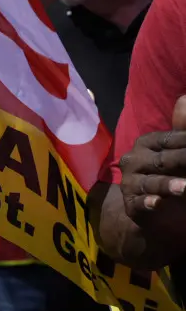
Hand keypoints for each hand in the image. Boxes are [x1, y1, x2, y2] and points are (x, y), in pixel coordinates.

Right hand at [119, 96, 185, 233]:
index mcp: (149, 143)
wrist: (157, 211)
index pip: (173, 140)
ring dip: (167, 185)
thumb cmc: (175, 175)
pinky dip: (148, 203)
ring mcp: (130, 183)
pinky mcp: (131, 204)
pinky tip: (157, 203)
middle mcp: (135, 159)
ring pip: (151, 182)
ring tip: (184, 187)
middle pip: (164, 160)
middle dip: (184, 161)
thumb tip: (185, 99)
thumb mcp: (182, 154)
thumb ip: (184, 129)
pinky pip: (139, 203)